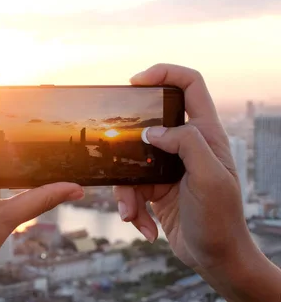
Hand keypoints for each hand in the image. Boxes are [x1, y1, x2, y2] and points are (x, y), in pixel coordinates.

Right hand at [114, 64, 280, 300]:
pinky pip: (130, 187)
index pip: (189, 85)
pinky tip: (142, 226)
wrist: (216, 258)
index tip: (136, 83)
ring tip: (131, 212)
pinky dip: (130, 207)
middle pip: (149, 122)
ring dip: (125, 190)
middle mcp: (186, 145)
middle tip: (112, 143)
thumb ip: (186, 145)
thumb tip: (151, 132)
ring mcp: (168, 166)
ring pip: (131, 160)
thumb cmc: (221, 219)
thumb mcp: (210, 179)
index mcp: (206, 134)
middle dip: (127, 139)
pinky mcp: (155, 187)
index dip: (164, 73)